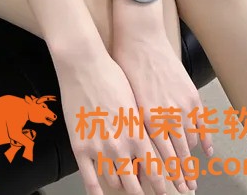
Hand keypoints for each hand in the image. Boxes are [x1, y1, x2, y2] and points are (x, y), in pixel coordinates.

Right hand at [54, 47, 176, 194]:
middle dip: (141, 191)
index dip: (162, 185)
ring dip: (120, 185)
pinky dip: (96, 191)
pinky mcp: (79, 148)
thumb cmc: (112, 77)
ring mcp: (99, 149)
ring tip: (124, 185)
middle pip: (134, 183)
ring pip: (114, 181)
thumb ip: (141, 129)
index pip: (154, 171)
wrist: (84, 65)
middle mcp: (120, 147)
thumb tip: (145, 149)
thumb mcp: (134, 104)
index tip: (167, 191)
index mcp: (137, 134)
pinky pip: (89, 179)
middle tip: (144, 194)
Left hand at [113, 29, 212, 191]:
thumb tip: (136, 152)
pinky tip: (207, 151)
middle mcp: (167, 116)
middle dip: (183, 176)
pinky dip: (205, 138)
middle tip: (187, 191)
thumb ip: (134, 127)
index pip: (162, 158)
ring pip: (191, 142)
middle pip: (179, 155)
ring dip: (192, 161)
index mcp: (148, 120)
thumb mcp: (125, 100)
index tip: (173, 191)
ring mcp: (182, 105)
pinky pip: (202, 122)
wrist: (140, 38)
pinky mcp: (191, 94)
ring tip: (193, 177)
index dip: (169, 177)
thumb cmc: (126, 66)